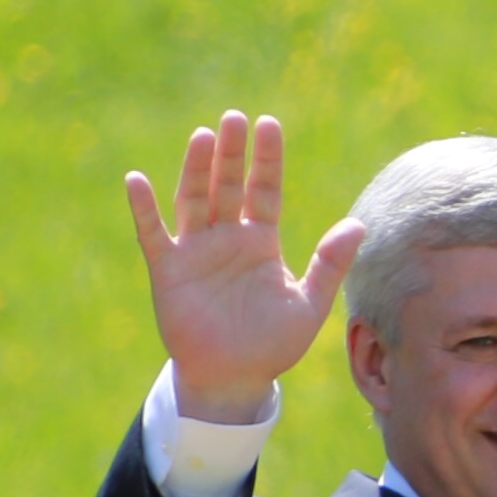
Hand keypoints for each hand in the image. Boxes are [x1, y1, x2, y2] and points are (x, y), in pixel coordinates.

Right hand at [122, 110, 363, 417]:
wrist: (234, 378)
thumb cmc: (272, 344)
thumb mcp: (309, 304)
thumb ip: (330, 264)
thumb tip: (359, 224)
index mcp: (262, 242)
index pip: (266, 190)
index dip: (267, 159)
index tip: (269, 124)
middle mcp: (228, 238)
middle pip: (229, 186)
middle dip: (232, 154)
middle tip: (234, 118)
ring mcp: (197, 251)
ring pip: (195, 200)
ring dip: (196, 169)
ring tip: (203, 136)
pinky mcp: (169, 271)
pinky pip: (154, 234)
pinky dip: (144, 209)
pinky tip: (137, 180)